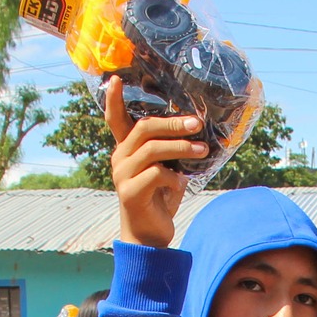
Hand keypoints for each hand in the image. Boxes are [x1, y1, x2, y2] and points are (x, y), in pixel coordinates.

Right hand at [104, 77, 201, 248]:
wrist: (149, 237)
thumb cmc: (160, 199)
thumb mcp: (167, 169)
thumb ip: (171, 150)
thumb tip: (196, 129)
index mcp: (127, 149)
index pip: (115, 119)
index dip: (113, 99)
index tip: (115, 79)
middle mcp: (120, 158)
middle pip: (144, 128)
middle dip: (173, 123)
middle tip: (197, 123)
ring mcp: (122, 175)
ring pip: (152, 149)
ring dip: (181, 147)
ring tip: (202, 150)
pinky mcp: (130, 193)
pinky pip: (156, 174)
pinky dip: (174, 176)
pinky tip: (182, 183)